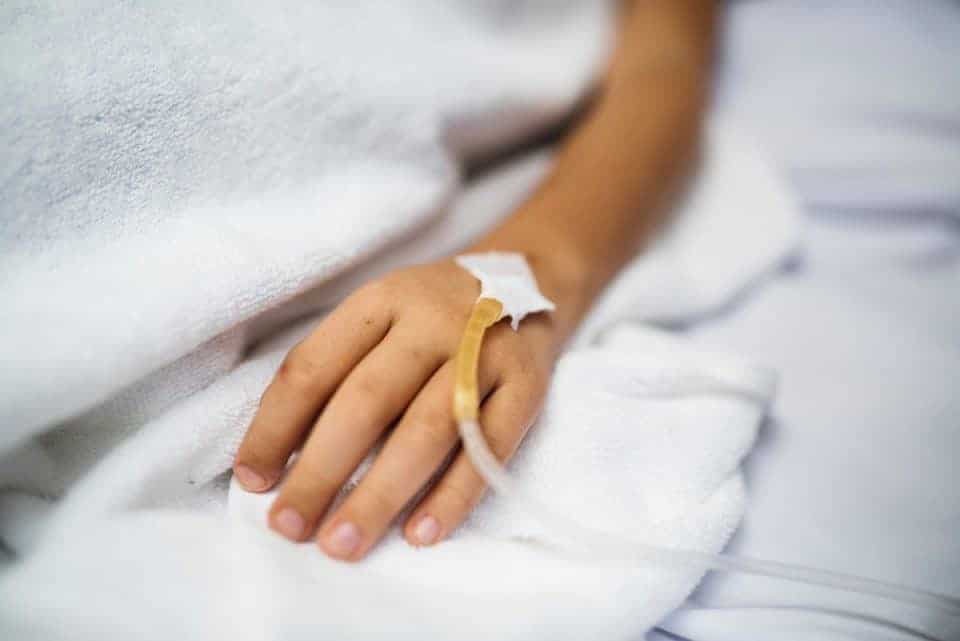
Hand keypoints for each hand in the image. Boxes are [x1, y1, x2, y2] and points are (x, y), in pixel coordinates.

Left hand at [233, 258, 561, 559]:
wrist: (531, 276)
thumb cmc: (434, 313)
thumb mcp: (382, 315)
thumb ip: (337, 369)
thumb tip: (276, 458)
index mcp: (380, 301)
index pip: (314, 367)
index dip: (275, 428)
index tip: (253, 481)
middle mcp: (432, 320)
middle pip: (367, 401)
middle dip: (321, 472)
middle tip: (290, 527)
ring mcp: (484, 352)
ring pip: (426, 430)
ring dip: (380, 494)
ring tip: (343, 543)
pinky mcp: (528, 384)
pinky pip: (489, 447)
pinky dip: (453, 495)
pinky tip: (419, 535)